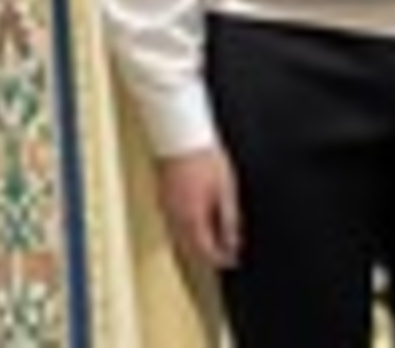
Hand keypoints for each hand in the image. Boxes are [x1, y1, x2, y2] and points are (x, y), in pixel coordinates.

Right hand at [156, 146, 241, 268]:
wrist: (181, 134)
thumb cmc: (205, 157)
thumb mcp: (226, 189)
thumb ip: (229, 220)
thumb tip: (233, 242)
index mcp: (193, 218)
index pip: (205, 252)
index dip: (221, 259)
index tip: (232, 259)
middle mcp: (175, 218)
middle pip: (190, 249)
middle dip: (207, 255)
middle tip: (225, 251)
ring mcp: (166, 207)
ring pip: (180, 237)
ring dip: (196, 243)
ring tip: (213, 236)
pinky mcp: (161, 197)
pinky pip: (173, 223)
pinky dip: (185, 229)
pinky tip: (196, 220)